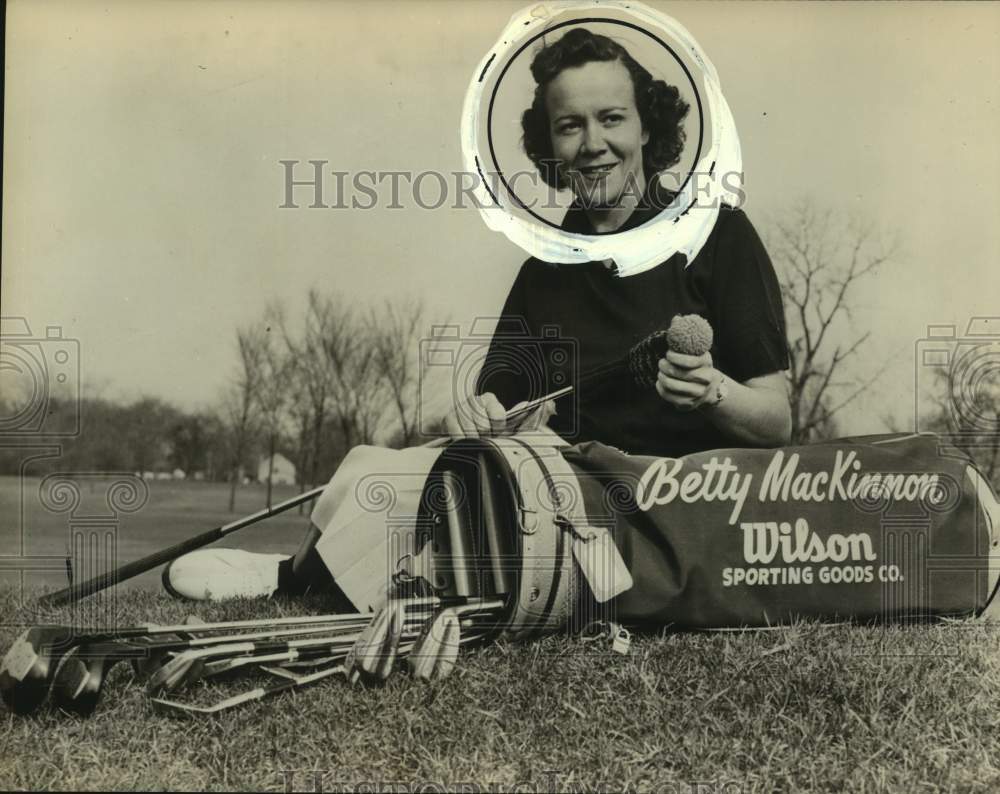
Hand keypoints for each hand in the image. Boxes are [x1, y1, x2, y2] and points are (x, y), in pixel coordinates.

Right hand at [442, 394, 556, 439]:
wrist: (461, 428)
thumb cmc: (487, 429)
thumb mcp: (505, 425)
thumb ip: (521, 418)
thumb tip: (533, 406)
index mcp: (490, 400)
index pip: (498, 415)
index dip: (500, 428)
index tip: (499, 432)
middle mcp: (474, 401)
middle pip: (484, 426)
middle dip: (487, 437)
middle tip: (487, 438)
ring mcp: (460, 409)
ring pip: (471, 432)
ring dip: (476, 441)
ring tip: (478, 440)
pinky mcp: (448, 418)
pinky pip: (458, 436)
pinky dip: (464, 442)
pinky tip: (467, 441)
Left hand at [655, 350, 722, 411]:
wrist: (711, 389)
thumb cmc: (698, 367)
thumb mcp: (699, 355)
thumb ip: (688, 346)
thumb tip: (672, 329)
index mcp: (706, 364)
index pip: (689, 361)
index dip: (675, 357)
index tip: (668, 354)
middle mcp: (705, 380)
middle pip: (678, 373)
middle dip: (664, 366)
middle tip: (661, 363)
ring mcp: (697, 394)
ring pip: (671, 385)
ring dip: (661, 377)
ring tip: (660, 372)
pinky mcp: (688, 404)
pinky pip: (668, 395)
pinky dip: (660, 387)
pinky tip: (660, 383)